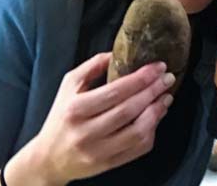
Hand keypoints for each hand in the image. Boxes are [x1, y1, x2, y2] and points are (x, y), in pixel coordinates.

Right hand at [16, 52, 174, 184]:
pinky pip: (138, 149)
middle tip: (168, 78)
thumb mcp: (69, 86)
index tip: (158, 67)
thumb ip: (92, 66)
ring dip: (157, 112)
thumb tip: (118, 52)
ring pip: (137, 132)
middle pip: (129, 110)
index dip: (141, 78)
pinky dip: (152, 131)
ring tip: (166, 97)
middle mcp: (86, 132)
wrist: (48, 159)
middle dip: (153, 91)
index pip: (115, 91)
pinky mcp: (107, 165)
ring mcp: (97, 151)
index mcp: (76, 109)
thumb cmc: (62, 117)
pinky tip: (156, 117)